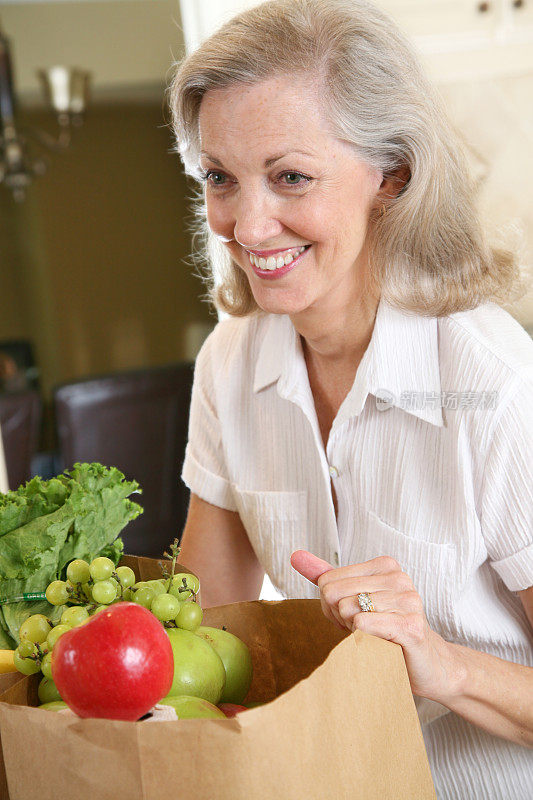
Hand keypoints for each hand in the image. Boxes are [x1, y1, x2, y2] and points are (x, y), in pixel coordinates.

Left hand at [290, 549, 459, 701]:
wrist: (428, 666)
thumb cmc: (386, 632)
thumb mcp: (353, 600)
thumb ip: (327, 577)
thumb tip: (295, 556)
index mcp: (384, 565)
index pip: (327, 580)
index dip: (331, 606)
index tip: (353, 618)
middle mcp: (398, 577)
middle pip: (333, 594)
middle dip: (339, 619)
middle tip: (361, 631)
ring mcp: (408, 600)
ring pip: (347, 610)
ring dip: (353, 632)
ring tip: (374, 639)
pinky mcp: (411, 626)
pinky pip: (363, 625)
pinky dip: (362, 639)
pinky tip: (380, 645)